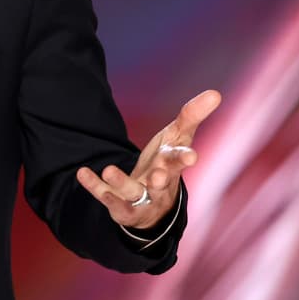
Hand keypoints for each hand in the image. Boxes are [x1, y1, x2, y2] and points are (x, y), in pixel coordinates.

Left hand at [76, 90, 220, 228]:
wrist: (154, 205)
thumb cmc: (166, 163)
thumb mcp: (177, 138)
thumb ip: (191, 116)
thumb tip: (216, 93)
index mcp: (173, 166)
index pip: (181, 161)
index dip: (185, 158)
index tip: (191, 156)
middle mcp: (160, 184)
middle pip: (162, 181)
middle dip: (160, 177)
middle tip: (157, 175)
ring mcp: (141, 198)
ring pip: (132, 192)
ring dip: (121, 182)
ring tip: (109, 169)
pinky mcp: (121, 206)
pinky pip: (107, 197)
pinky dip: (95, 186)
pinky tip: (82, 173)